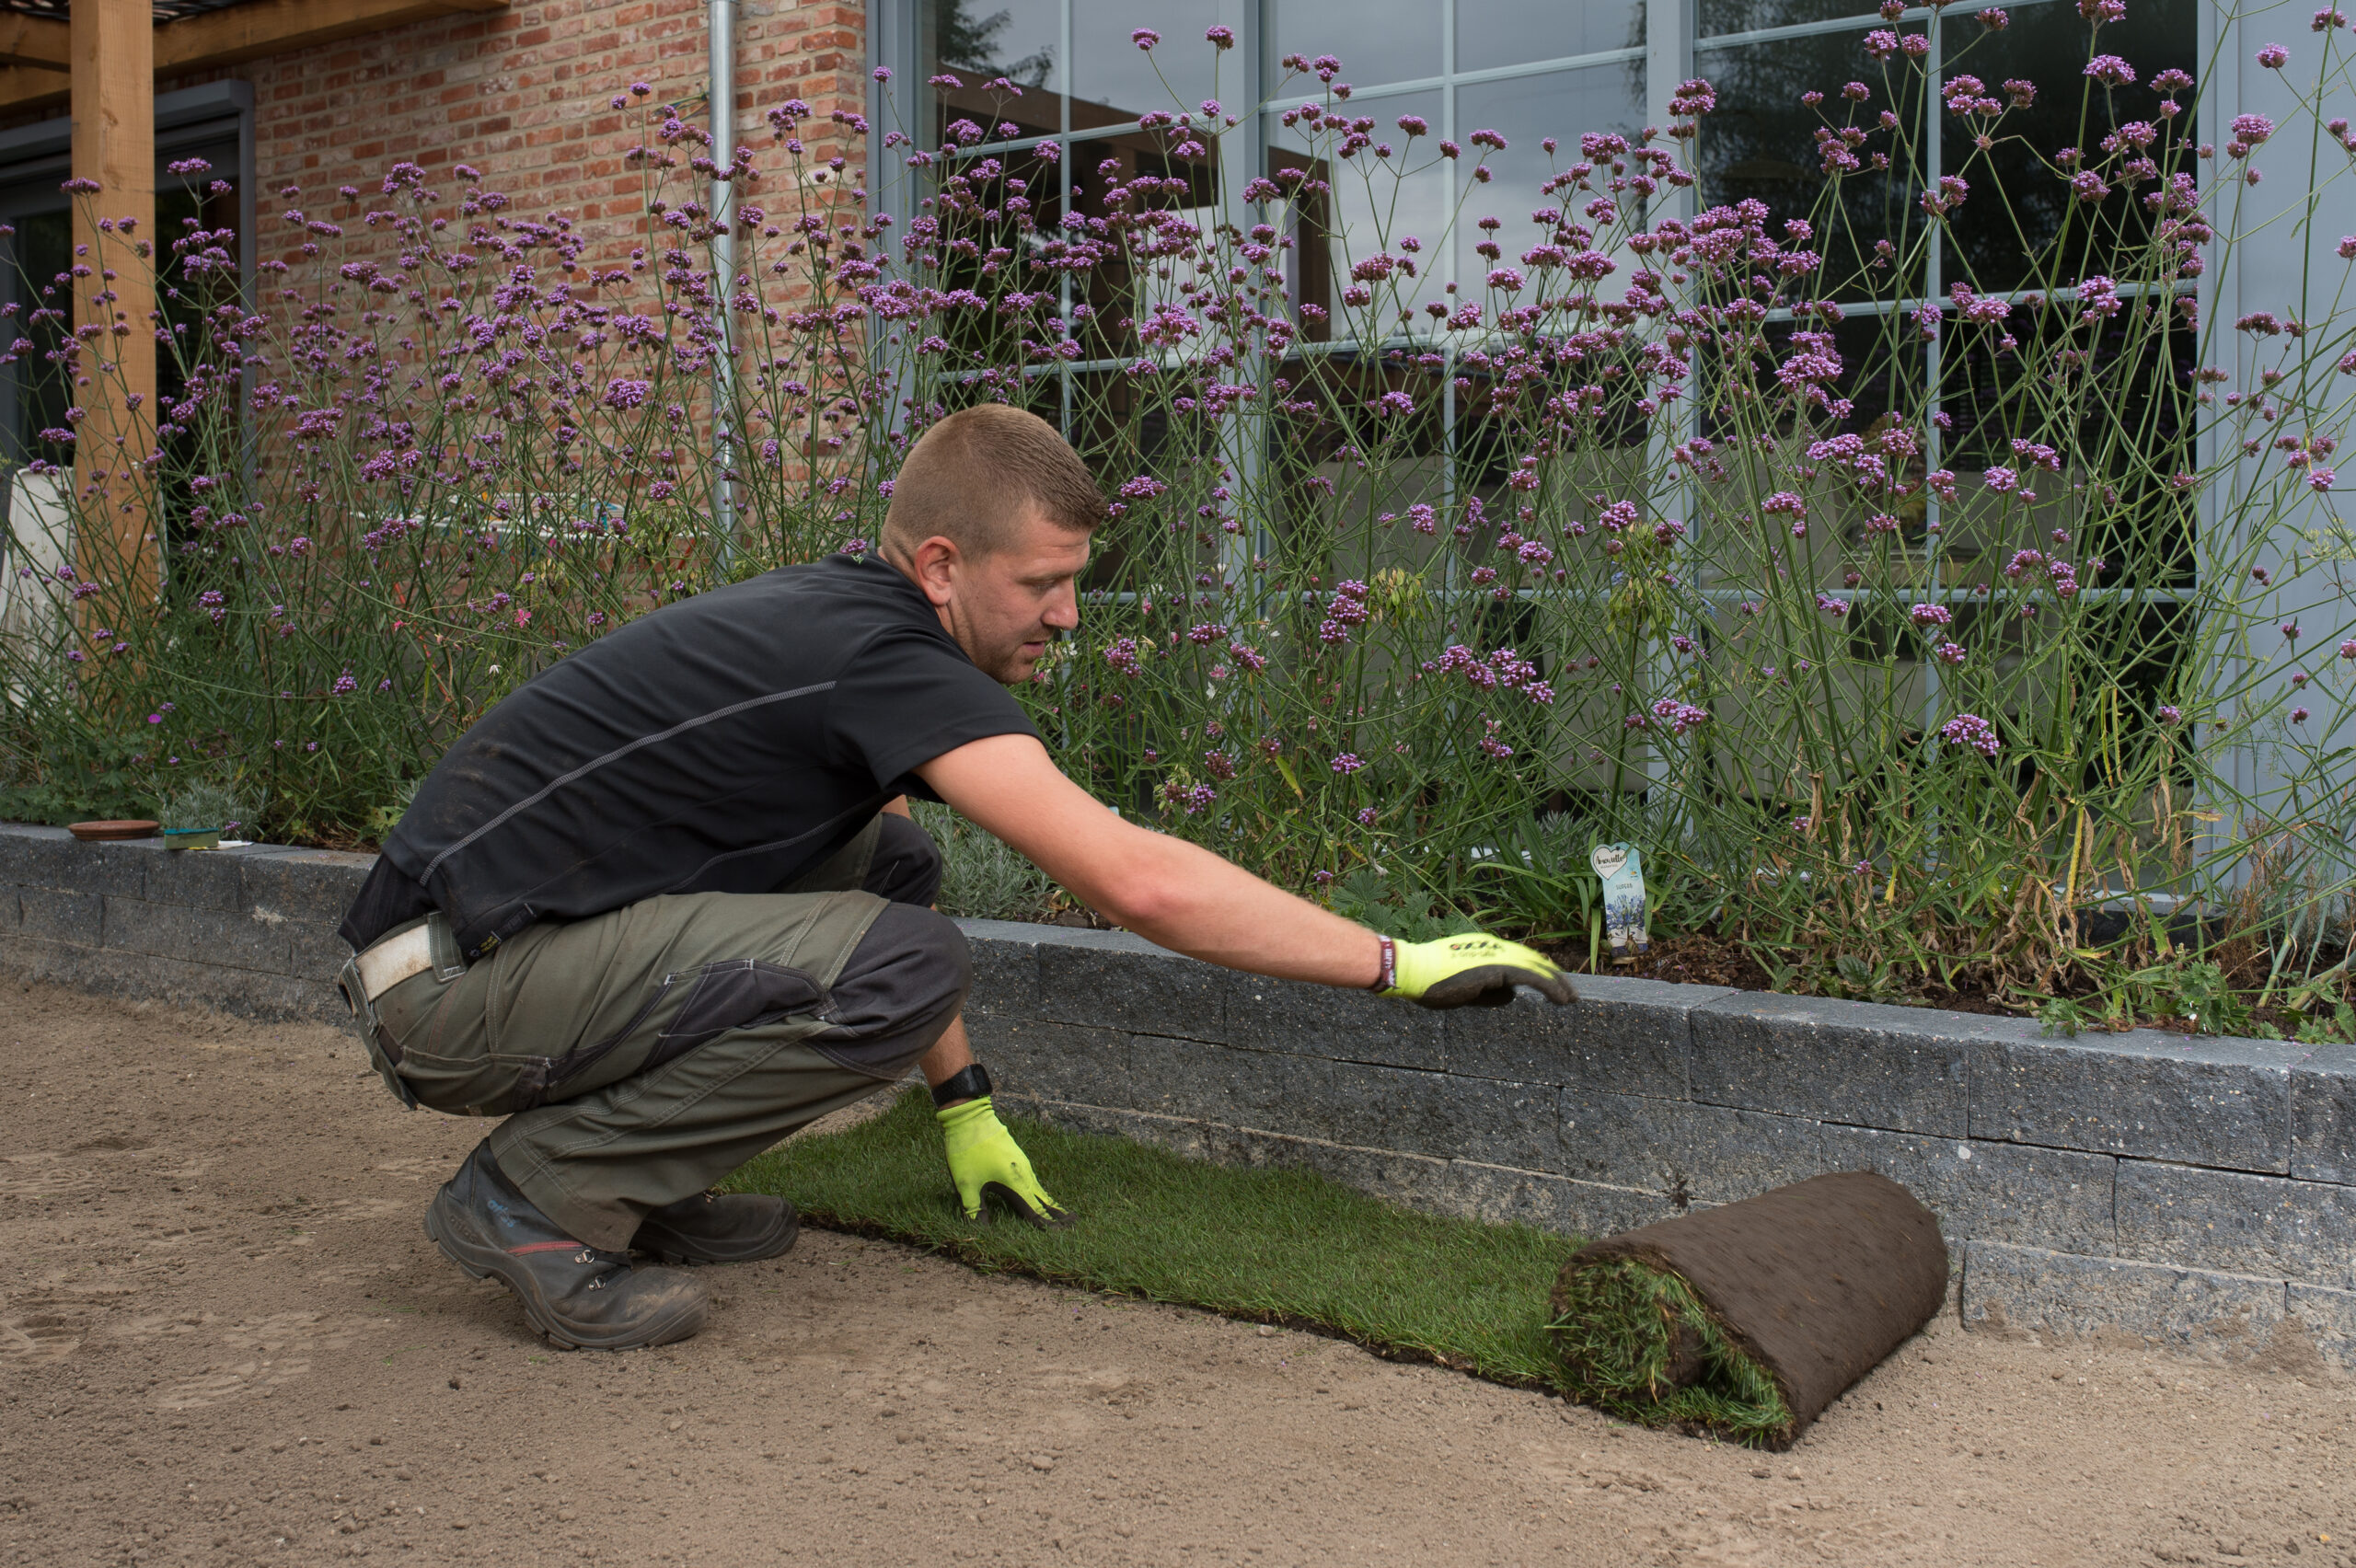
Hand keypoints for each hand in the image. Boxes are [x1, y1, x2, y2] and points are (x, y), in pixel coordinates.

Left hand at [938, 1097, 1070, 1226]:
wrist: (970, 1116)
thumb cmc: (967, 1150)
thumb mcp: (966, 1184)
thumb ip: (974, 1209)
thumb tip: (981, 1231)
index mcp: (1014, 1183)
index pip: (1034, 1211)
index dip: (1048, 1225)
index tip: (1063, 1234)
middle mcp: (1023, 1174)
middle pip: (1044, 1199)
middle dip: (1058, 1213)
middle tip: (1075, 1222)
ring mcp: (1022, 1163)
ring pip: (1039, 1188)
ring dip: (1049, 1202)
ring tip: (1060, 1212)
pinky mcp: (1017, 1156)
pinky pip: (1032, 1179)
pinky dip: (1039, 1191)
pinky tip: (1036, 1193)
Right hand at [1387, 932, 1576, 1008]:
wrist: (1414, 971)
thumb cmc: (1431, 982)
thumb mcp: (1467, 991)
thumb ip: (1490, 993)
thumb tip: (1512, 995)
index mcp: (1485, 950)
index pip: (1519, 959)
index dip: (1538, 971)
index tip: (1552, 982)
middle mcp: (1495, 948)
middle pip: (1532, 961)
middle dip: (1553, 977)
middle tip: (1569, 993)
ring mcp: (1498, 956)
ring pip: (1537, 968)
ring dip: (1557, 983)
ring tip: (1571, 999)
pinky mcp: (1499, 968)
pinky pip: (1533, 978)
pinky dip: (1551, 988)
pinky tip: (1563, 999)